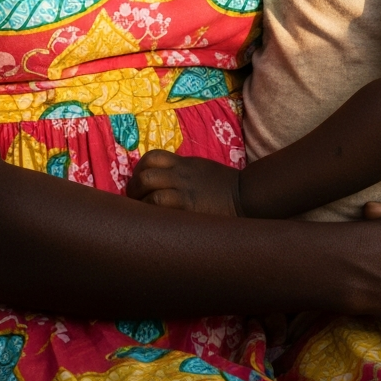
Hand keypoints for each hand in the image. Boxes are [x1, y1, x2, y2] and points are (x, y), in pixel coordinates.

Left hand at [127, 150, 241, 215]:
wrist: (247, 196)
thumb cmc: (223, 187)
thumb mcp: (200, 169)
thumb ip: (180, 171)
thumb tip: (157, 179)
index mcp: (183, 163)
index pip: (152, 157)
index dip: (139, 170)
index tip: (139, 184)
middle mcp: (181, 174)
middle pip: (145, 175)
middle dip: (133, 189)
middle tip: (135, 203)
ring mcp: (185, 191)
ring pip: (150, 191)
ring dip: (141, 203)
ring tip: (142, 215)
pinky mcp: (189, 208)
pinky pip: (162, 206)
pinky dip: (153, 213)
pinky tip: (155, 223)